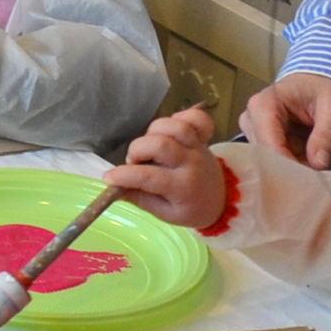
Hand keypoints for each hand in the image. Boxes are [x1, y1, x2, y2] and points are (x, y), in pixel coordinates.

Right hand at [104, 104, 227, 228]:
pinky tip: (171, 129)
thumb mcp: (166, 213)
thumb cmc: (189, 208)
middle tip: (137, 162)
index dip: (124, 175)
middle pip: (160, 145)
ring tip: (151, 146)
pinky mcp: (203, 136)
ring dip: (154, 132)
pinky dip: (181, 117)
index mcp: (182, 187)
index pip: (149, 177)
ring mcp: (198, 147)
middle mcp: (191, 163)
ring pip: (174, 126)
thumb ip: (141, 199)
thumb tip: (115, 188)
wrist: (221, 200)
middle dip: (138, 150)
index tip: (108, 178)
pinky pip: (195, 117)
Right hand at [243, 71, 330, 169]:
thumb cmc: (326, 86)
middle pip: (275, 157)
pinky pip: (290, 161)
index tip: (320, 175)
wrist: (324, 79)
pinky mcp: (269, 143)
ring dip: (316, 163)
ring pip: (284, 163)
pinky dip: (314, 160)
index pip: (270, 145)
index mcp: (263, 106)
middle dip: (310, 163)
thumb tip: (319, 165)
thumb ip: (325, 136)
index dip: (293, 164)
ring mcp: (259, 133)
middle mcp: (253, 121)